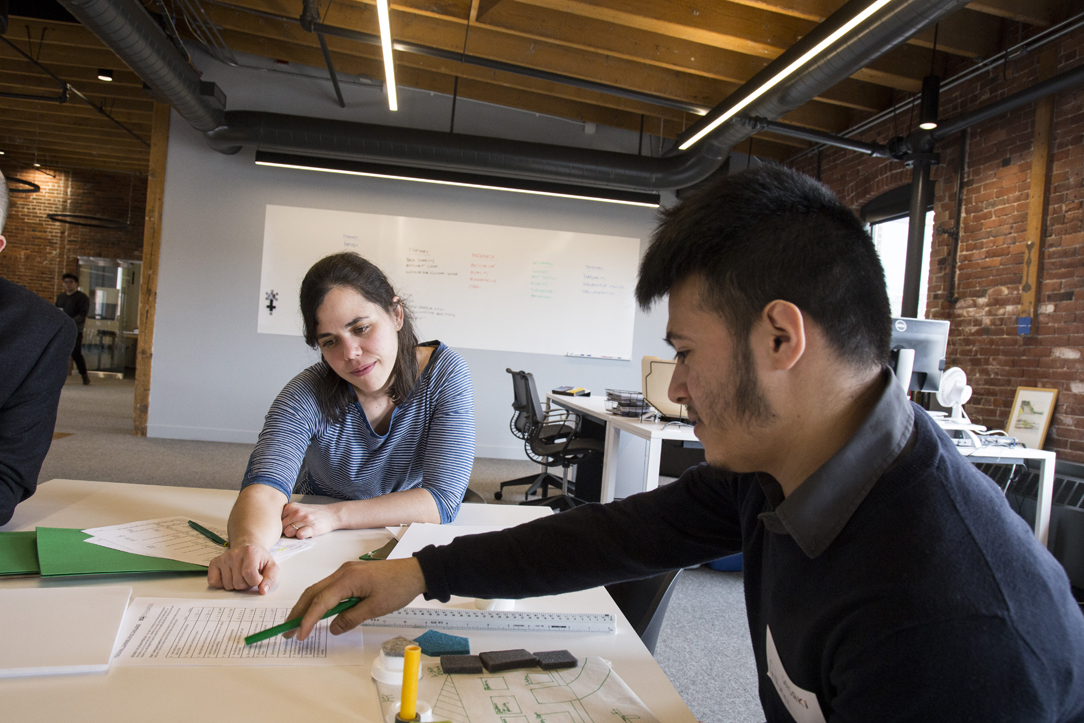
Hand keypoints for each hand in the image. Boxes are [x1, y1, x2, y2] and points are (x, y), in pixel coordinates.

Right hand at [207, 544, 278, 593]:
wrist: (248, 548)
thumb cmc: (259, 559)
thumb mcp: (271, 566)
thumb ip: (270, 579)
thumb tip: (263, 591)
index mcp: (250, 552)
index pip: (250, 575)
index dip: (255, 581)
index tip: (258, 577)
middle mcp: (234, 554)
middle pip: (239, 583)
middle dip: (246, 584)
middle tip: (248, 576)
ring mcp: (223, 558)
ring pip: (228, 585)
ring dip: (236, 585)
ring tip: (240, 575)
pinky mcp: (214, 563)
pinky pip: (214, 583)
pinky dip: (222, 585)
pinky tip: (230, 577)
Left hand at [281, 502, 339, 538]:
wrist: (331, 514)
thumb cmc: (313, 513)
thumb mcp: (298, 508)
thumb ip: (287, 514)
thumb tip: (273, 525)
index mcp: (291, 506)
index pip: (277, 520)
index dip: (281, 525)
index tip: (287, 525)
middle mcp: (297, 512)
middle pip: (281, 527)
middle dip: (286, 530)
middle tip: (295, 529)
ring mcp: (304, 519)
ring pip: (288, 532)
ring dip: (293, 534)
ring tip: (301, 530)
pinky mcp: (312, 528)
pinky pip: (299, 535)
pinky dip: (301, 536)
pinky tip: (306, 533)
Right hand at [284, 558, 426, 640]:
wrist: (415, 572)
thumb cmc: (398, 588)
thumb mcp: (375, 608)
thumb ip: (351, 618)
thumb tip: (332, 628)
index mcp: (348, 579)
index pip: (321, 601)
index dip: (307, 619)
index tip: (299, 634)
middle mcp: (342, 571)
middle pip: (313, 592)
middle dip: (298, 611)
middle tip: (288, 630)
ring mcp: (346, 571)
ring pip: (319, 589)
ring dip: (308, 606)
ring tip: (298, 624)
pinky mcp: (351, 573)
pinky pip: (329, 587)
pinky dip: (320, 600)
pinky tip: (318, 613)